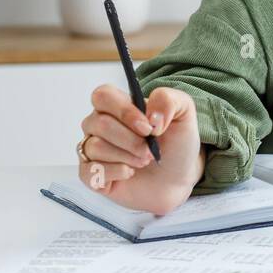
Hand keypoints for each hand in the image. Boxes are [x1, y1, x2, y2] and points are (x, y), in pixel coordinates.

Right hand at [77, 84, 206, 215]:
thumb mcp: (184, 113)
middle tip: (151, 151)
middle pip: (100, 124)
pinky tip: (129, 172)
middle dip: (131, 141)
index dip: (124, 111)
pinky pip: (89, 171)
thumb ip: (168, 100)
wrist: (177, 177)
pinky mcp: (91, 174)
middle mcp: (100, 124)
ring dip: (126, 157)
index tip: (148, 128)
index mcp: (117, 105)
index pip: (103, 96)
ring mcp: (92, 149)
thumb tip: (151, 116)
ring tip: (144, 161)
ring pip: (95, 147)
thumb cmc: (175, 143)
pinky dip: (115, 172)